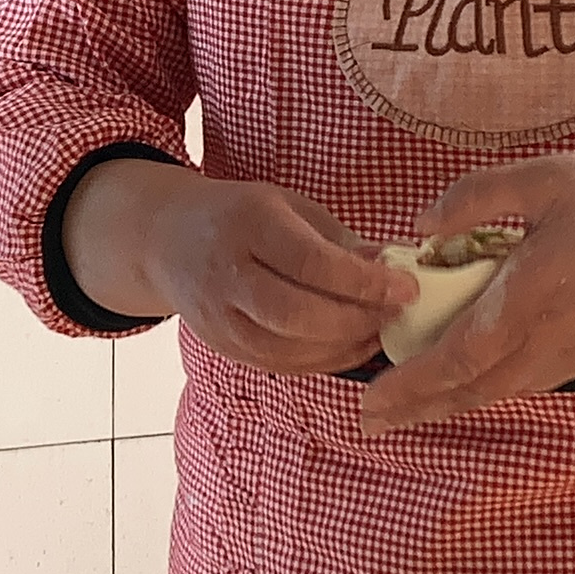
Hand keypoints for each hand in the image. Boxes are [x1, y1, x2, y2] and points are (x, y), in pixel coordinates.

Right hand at [61, 159, 411, 373]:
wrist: (167, 241)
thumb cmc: (242, 217)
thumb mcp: (290, 208)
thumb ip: (342, 241)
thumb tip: (397, 267)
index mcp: (248, 224)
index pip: (311, 263)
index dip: (365, 282)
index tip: (406, 287)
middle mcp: (227, 274)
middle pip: (297, 314)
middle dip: (358, 320)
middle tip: (397, 314)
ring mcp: (220, 317)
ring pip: (290, 348)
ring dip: (346, 347)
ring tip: (380, 331)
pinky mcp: (224, 347)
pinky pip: (282, 365)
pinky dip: (325, 362)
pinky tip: (353, 347)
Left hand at [359, 152, 574, 435]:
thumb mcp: (549, 176)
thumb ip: (479, 196)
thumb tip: (420, 226)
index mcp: (535, 292)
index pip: (461, 352)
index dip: (412, 382)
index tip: (370, 399)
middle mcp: (551, 337)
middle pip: (472, 388)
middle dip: (416, 408)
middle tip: (367, 423)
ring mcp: (574, 355)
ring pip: (498, 392)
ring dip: (447, 405)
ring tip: (402, 413)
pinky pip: (524, 383)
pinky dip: (484, 391)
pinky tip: (460, 388)